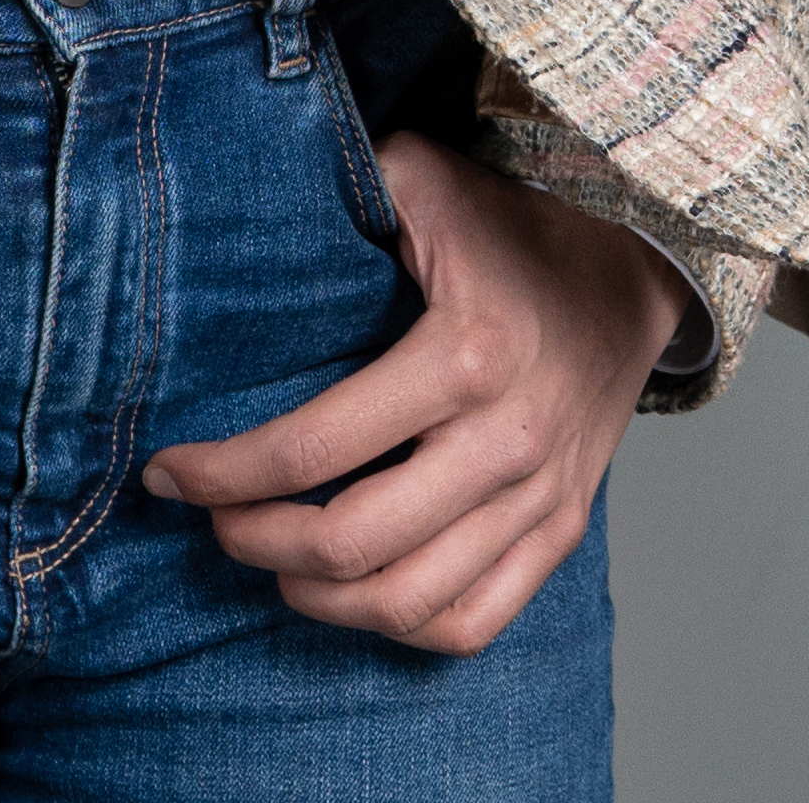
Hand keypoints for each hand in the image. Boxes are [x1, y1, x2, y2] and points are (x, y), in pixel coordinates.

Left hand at [142, 138, 688, 653]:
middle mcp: (505, 439)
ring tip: (273, 561)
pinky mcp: (561, 529)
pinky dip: (401, 627)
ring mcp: (539, 495)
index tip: (167, 471)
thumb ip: (345, 184)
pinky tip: (356, 591)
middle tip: (216, 516)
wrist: (641, 263)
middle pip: (351, 542)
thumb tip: (243, 203)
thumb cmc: (519, 224)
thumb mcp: (427, 181)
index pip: (312, 450)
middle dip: (255, 539)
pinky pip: (473, 622)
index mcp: (464, 354)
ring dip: (316, 596)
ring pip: (407, 601)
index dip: (221, 474)